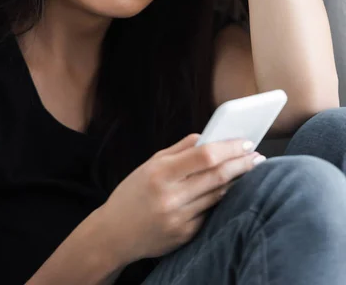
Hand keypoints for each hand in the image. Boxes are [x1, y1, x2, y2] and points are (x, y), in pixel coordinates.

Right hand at [101, 133, 264, 264]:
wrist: (114, 234)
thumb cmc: (132, 194)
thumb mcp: (149, 165)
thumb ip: (179, 149)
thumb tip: (206, 137)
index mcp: (161, 173)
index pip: (204, 156)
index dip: (229, 148)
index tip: (245, 142)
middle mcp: (171, 197)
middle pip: (218, 176)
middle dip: (242, 164)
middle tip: (258, 156)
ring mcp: (180, 218)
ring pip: (219, 196)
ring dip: (239, 182)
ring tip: (251, 170)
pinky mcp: (186, 235)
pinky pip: (211, 213)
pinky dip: (222, 200)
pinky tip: (231, 191)